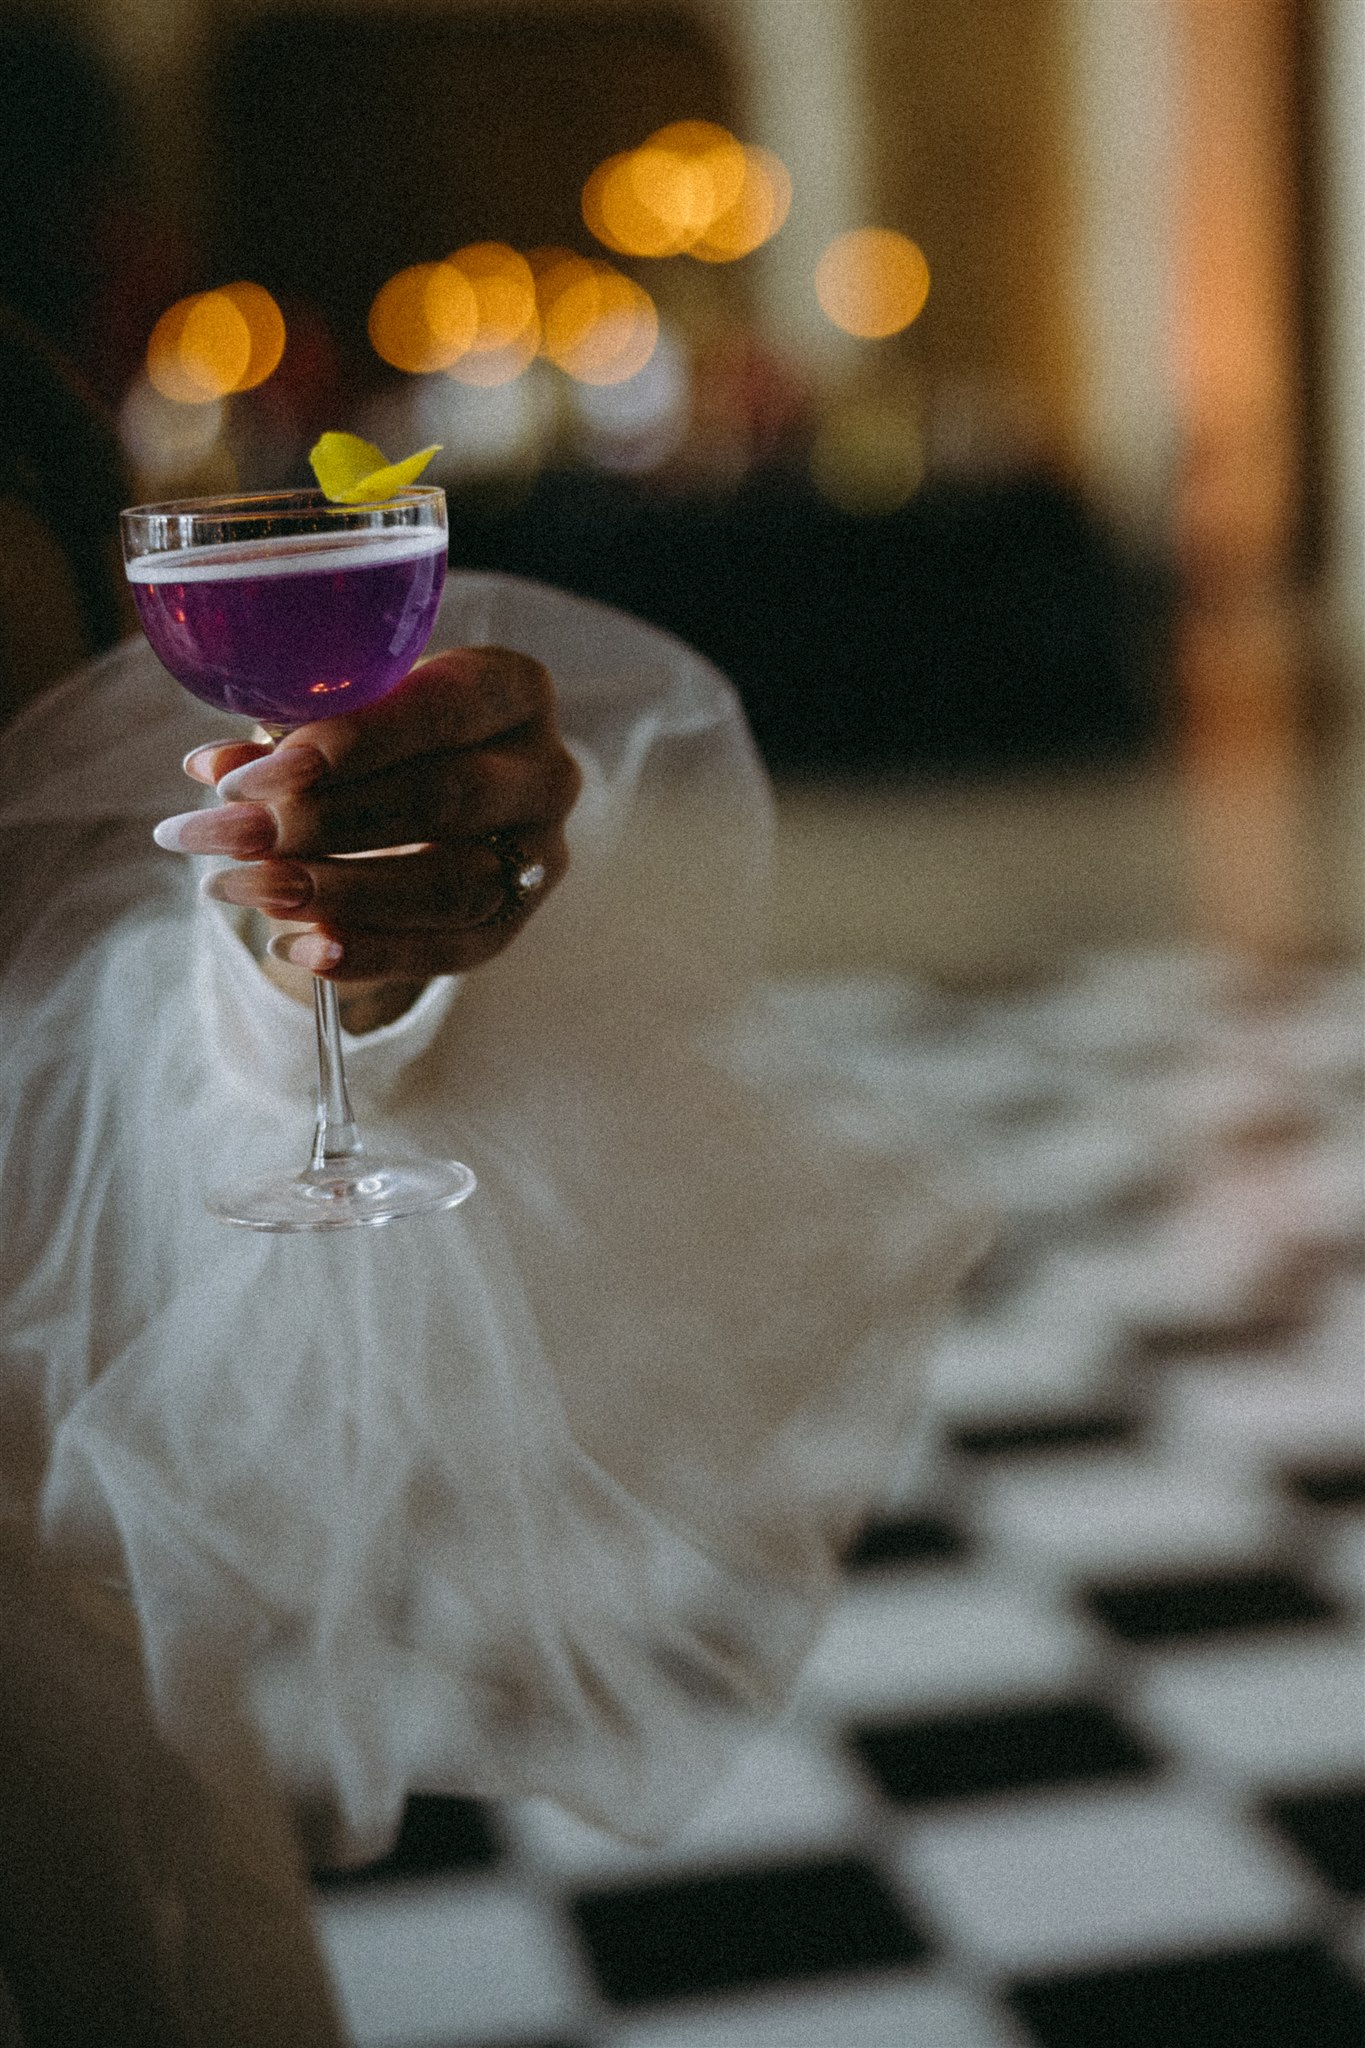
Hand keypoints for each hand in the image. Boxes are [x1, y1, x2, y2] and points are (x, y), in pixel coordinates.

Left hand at [153, 648, 580, 981]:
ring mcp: (540, 855)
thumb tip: (214, 769)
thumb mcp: (339, 716)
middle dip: (322, 823)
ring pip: (450, 886)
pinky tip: (296, 946)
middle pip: (444, 799)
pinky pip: (448, 951)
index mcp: (511, 689)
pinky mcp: (514, 921)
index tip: (249, 776)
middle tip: (225, 836)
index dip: (346, 744)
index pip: (438, 710)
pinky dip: (367, 954)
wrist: (428, 799)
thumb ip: (289, 735)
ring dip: (336, 894)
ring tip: (240, 889)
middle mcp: (546, 771)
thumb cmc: (378, 736)